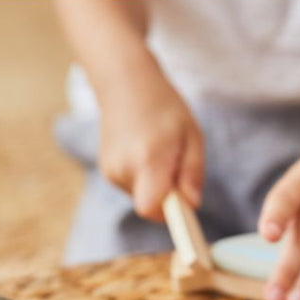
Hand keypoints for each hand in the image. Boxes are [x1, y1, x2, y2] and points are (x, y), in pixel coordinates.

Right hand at [98, 71, 203, 221]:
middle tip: (177, 166)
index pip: (151, 208)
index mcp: (147, 158)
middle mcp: (123, 168)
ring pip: (143, 198)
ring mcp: (111, 171)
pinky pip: (134, 189)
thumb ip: (192, 172)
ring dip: (157, 186)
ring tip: (160, 153)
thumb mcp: (192, 134)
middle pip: (152, 206)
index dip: (171, 215)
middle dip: (169, 197)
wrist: (125, 84)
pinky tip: (146, 153)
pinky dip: (145, 179)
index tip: (186, 209)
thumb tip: (193, 204)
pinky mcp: (107, 171)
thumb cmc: (163, 107)